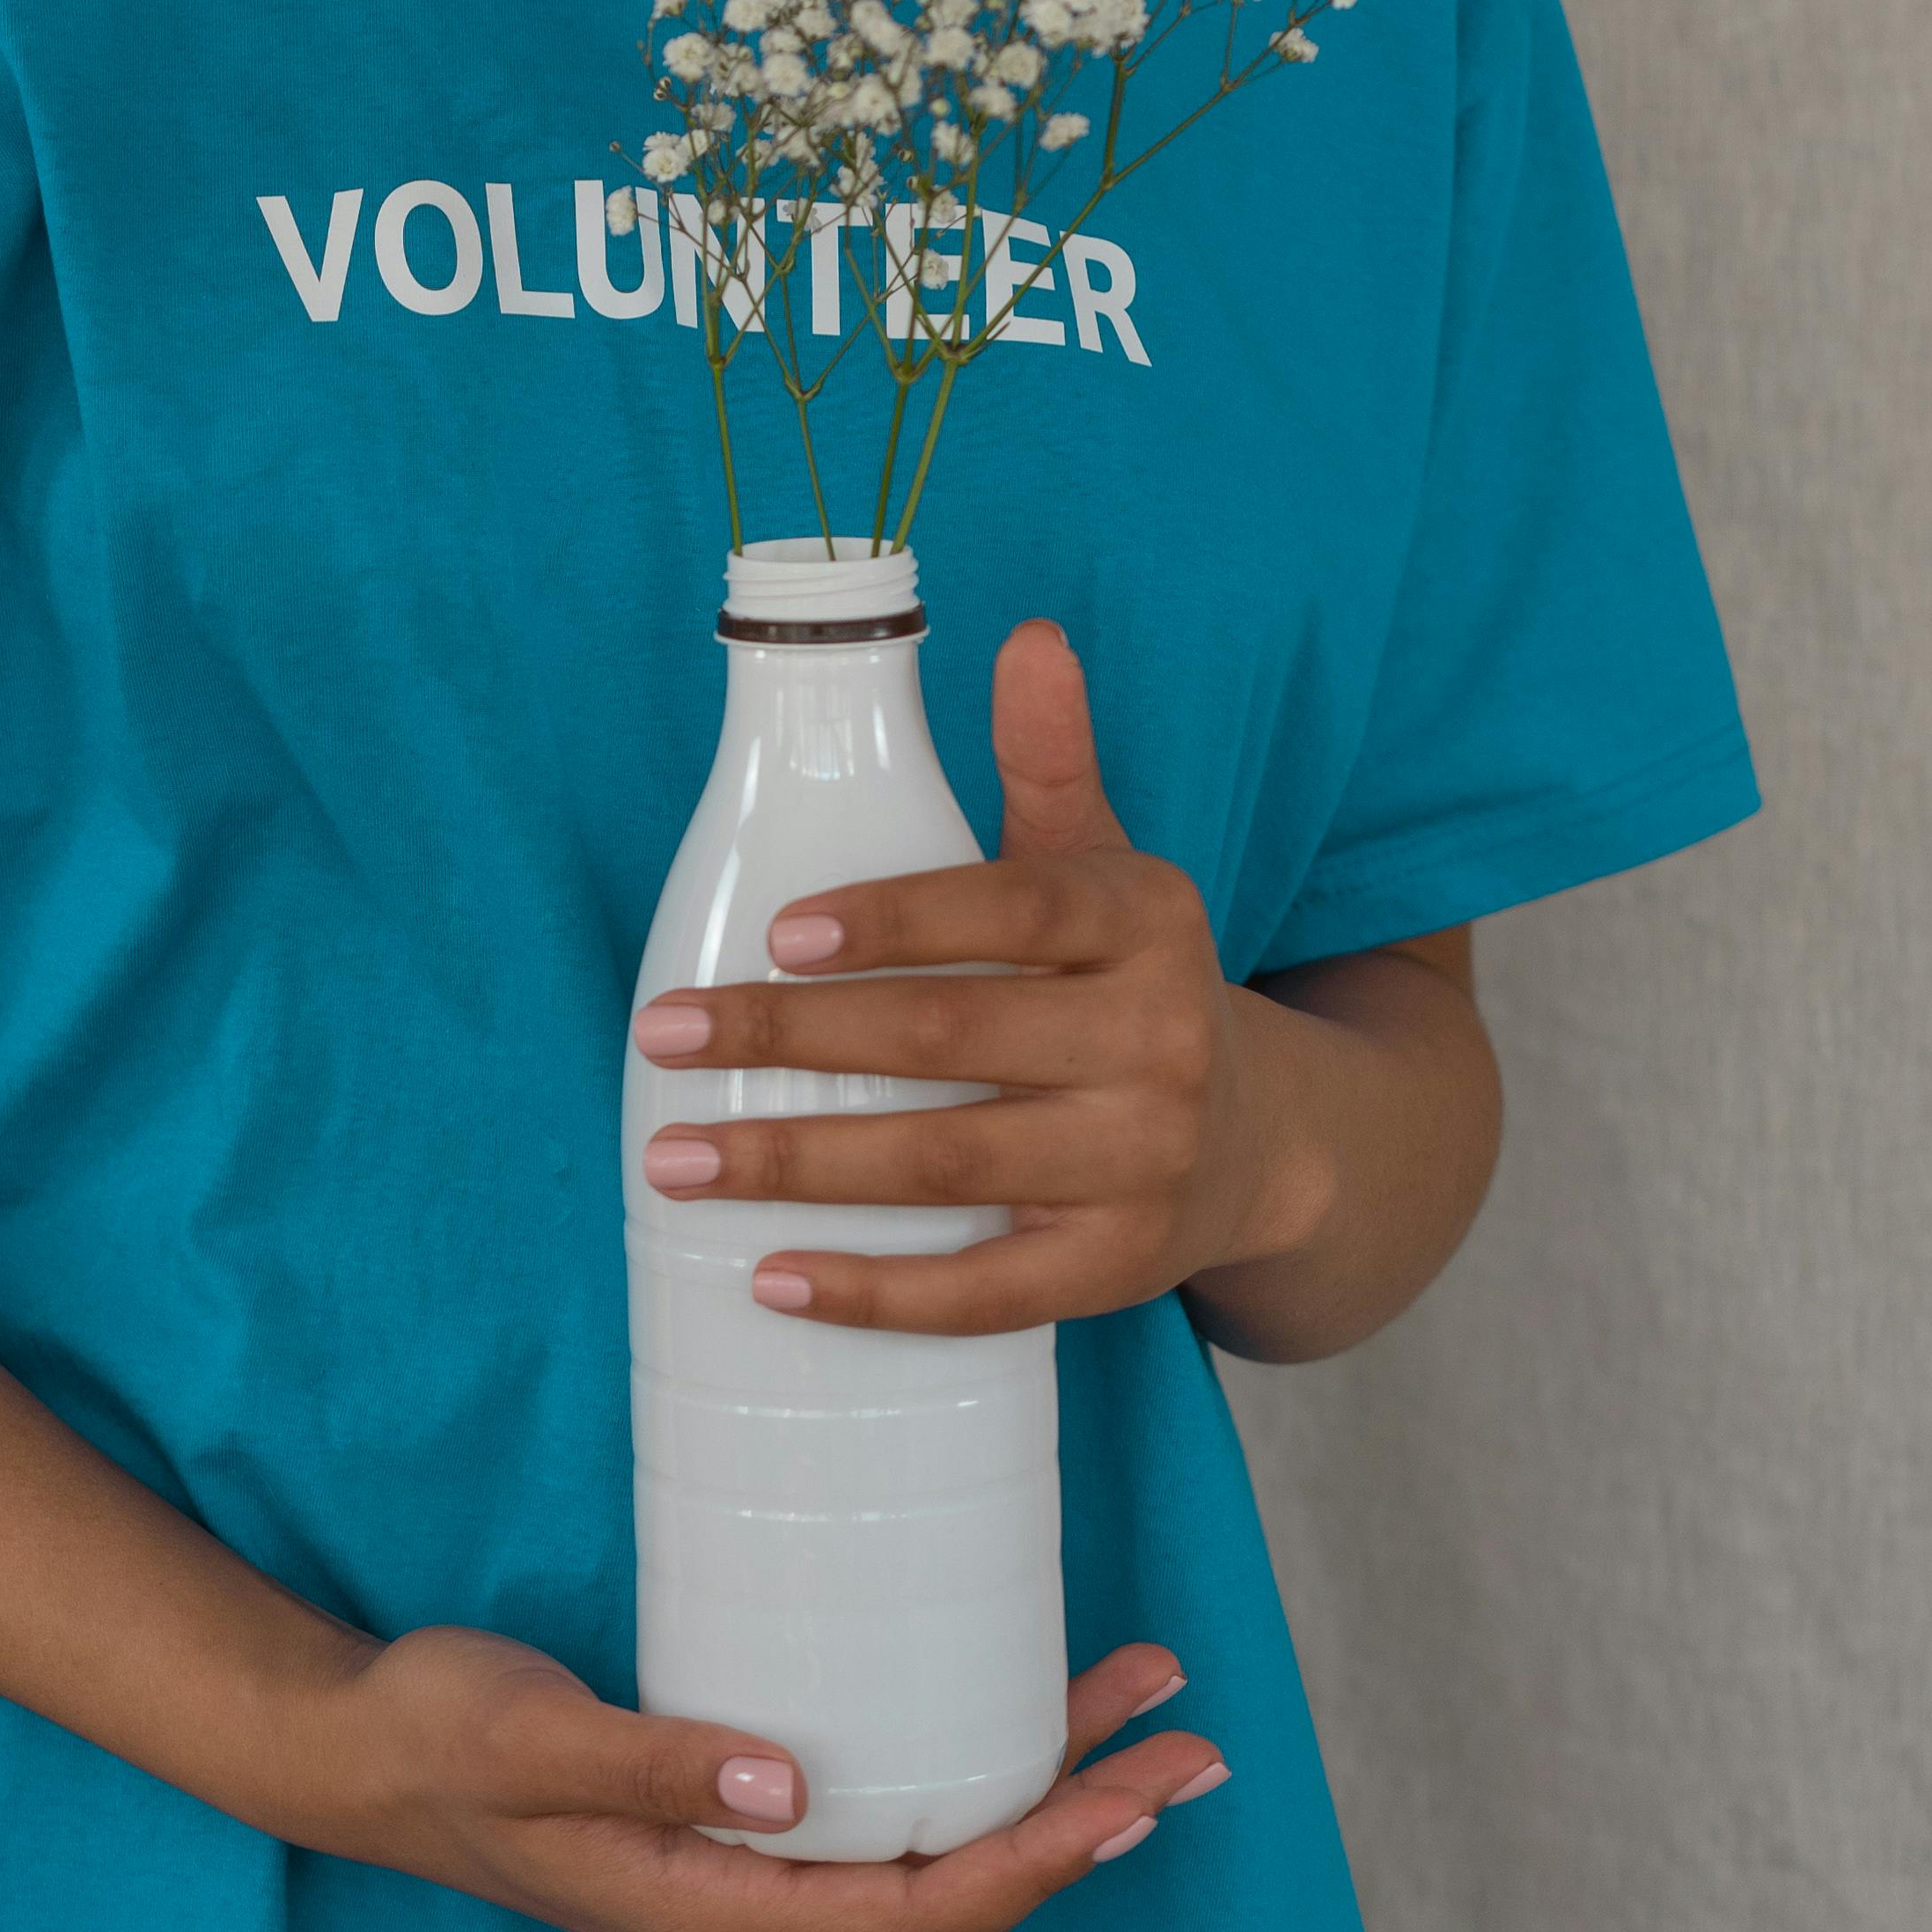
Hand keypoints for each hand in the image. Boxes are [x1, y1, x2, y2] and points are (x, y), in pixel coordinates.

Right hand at [276, 1622, 1221, 1931]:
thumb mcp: (532, 1738)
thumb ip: (649, 1761)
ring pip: (934, 1857)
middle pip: (955, 1895)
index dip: (1036, 1859)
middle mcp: (752, 1922)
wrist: (366, 1751)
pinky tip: (1008, 1709)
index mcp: (716, 1918)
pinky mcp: (740, 1828)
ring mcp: (749, 1882)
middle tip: (1191, 1742)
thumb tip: (786, 1786)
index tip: (1132, 1795)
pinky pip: (888, 1822)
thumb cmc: (446, 1735)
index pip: (916, 1912)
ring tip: (1141, 1709)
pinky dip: (970, 1770)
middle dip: (1082, 1824)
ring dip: (1043, 1789)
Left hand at [632, 619, 1302, 1333]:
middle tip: (664, 1035)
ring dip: (799, 1168)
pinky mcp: (1112, 1271)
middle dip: (790, 1040)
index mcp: (1144, 924)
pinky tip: (773, 1279)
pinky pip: (985, 1293)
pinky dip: (876, 1295)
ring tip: (674, 1160)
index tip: (776, 929)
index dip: (895, 919)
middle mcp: (1155, 1043)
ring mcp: (1138, 1167)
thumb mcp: (1108, 864)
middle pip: (950, 1043)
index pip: (1010, 912)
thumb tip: (1029, 636)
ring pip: (946, 1168)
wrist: (1266, 1143)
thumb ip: (1053, 760)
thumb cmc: (1133, 979)